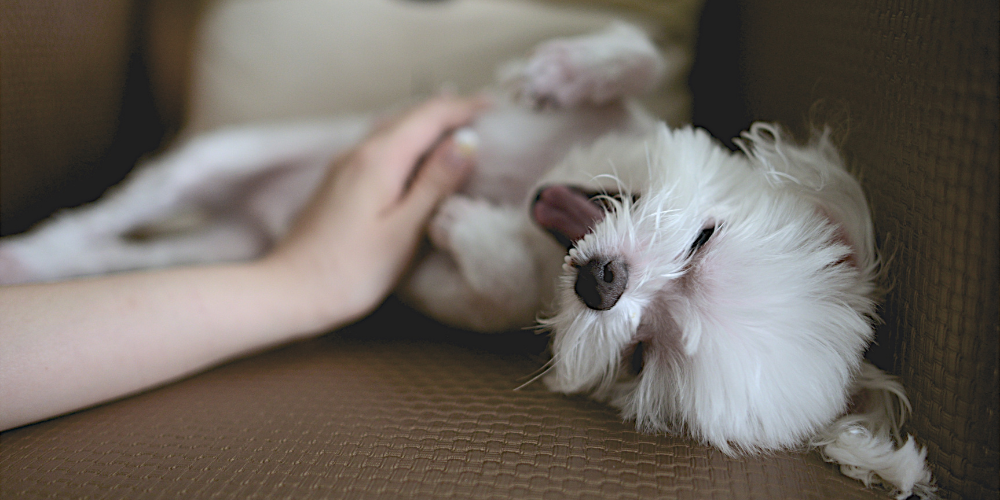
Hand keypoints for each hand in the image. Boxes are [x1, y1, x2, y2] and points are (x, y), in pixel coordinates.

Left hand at [262, 95, 488, 325]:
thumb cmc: (350, 271)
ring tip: (459, 127)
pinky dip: (408, 138)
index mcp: (379, 159)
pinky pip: (381, 144)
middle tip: (486, 113)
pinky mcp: (339, 181)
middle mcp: (359, 152)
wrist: (289, 291)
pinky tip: (418, 154)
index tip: (496, 108)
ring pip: (393, 127)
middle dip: (449, 110)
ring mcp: (345, 165)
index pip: (429, 116)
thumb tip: (467, 142)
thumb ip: (435, 183)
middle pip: (410, 115)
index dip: (465, 108)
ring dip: (427, 122)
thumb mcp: (404, 230)